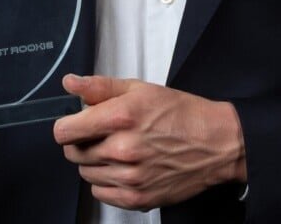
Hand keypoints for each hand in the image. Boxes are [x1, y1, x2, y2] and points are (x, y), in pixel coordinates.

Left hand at [52, 74, 245, 211]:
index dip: (67, 126)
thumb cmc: (182, 114)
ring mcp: (130, 177)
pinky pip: (101, 194)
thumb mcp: (141, 89)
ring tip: (119, 150)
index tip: (76, 124)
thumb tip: (70, 83)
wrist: (216, 144)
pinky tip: (125, 168)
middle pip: (73, 154)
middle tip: (104, 135)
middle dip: (83, 142)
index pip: (64, 131)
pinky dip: (107, 182)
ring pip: (86, 174)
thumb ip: (100, 87)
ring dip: (95, 163)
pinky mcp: (137, 197)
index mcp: (121, 117)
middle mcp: (123, 149)